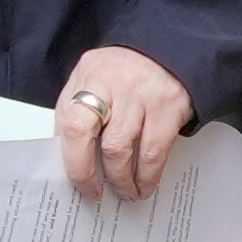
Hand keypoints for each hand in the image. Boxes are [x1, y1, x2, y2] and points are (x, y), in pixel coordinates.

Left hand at [55, 44, 189, 201]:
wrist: (173, 48)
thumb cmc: (127, 71)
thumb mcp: (94, 79)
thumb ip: (78, 112)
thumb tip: (68, 159)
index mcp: (88, 75)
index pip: (70, 124)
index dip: (73, 162)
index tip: (79, 183)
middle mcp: (113, 82)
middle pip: (92, 137)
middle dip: (91, 173)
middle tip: (97, 192)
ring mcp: (142, 94)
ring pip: (122, 150)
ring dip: (122, 180)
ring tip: (126, 192)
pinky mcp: (169, 105)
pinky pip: (154, 152)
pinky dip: (148, 175)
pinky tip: (145, 184)